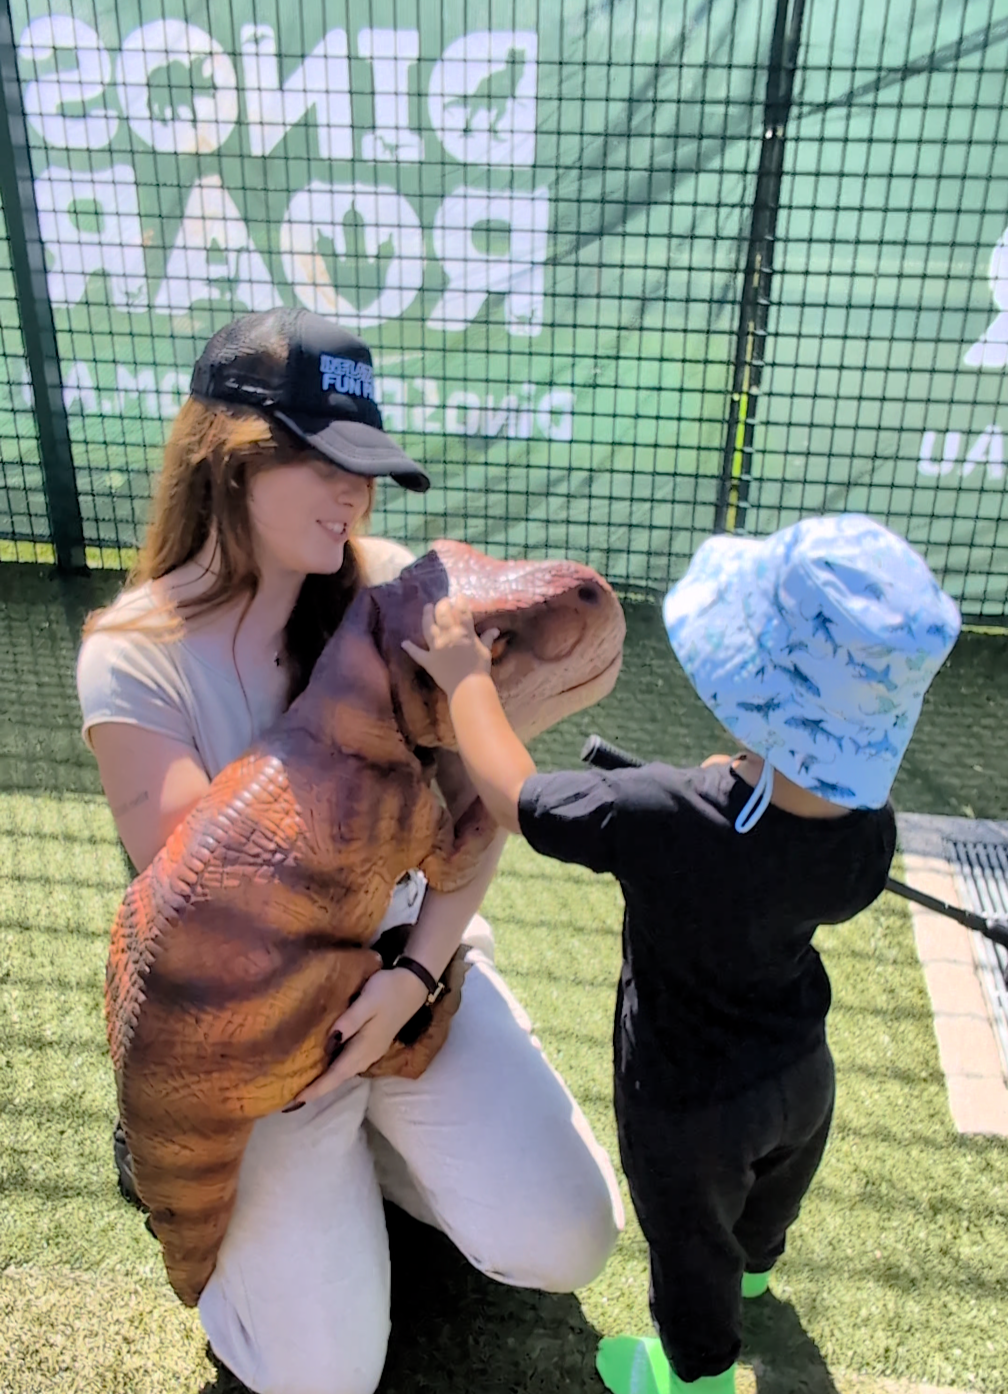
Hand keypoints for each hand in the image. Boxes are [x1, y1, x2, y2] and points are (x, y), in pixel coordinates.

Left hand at [288, 967, 428, 1104]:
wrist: (414, 985)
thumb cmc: (388, 990)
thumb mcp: (367, 1001)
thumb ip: (350, 1020)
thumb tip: (330, 1039)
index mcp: (364, 1047)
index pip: (336, 1075)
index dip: (316, 1089)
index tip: (295, 1101)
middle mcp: (367, 1055)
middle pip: (339, 1079)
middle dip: (317, 1090)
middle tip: (292, 1098)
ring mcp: (372, 1051)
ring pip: (344, 1073)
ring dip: (326, 1081)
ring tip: (305, 1084)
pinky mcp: (373, 1044)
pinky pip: (349, 1063)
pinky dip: (334, 1070)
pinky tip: (325, 1063)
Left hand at [401, 598, 498, 697]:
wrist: (468, 687)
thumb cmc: (479, 668)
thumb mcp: (485, 651)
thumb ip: (487, 638)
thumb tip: (495, 629)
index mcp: (463, 633)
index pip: (461, 612)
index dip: (460, 601)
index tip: (459, 596)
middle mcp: (447, 636)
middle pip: (442, 614)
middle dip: (442, 604)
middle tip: (444, 600)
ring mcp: (435, 647)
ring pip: (428, 627)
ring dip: (426, 615)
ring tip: (427, 607)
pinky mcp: (428, 660)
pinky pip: (417, 653)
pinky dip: (410, 648)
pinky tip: (404, 642)